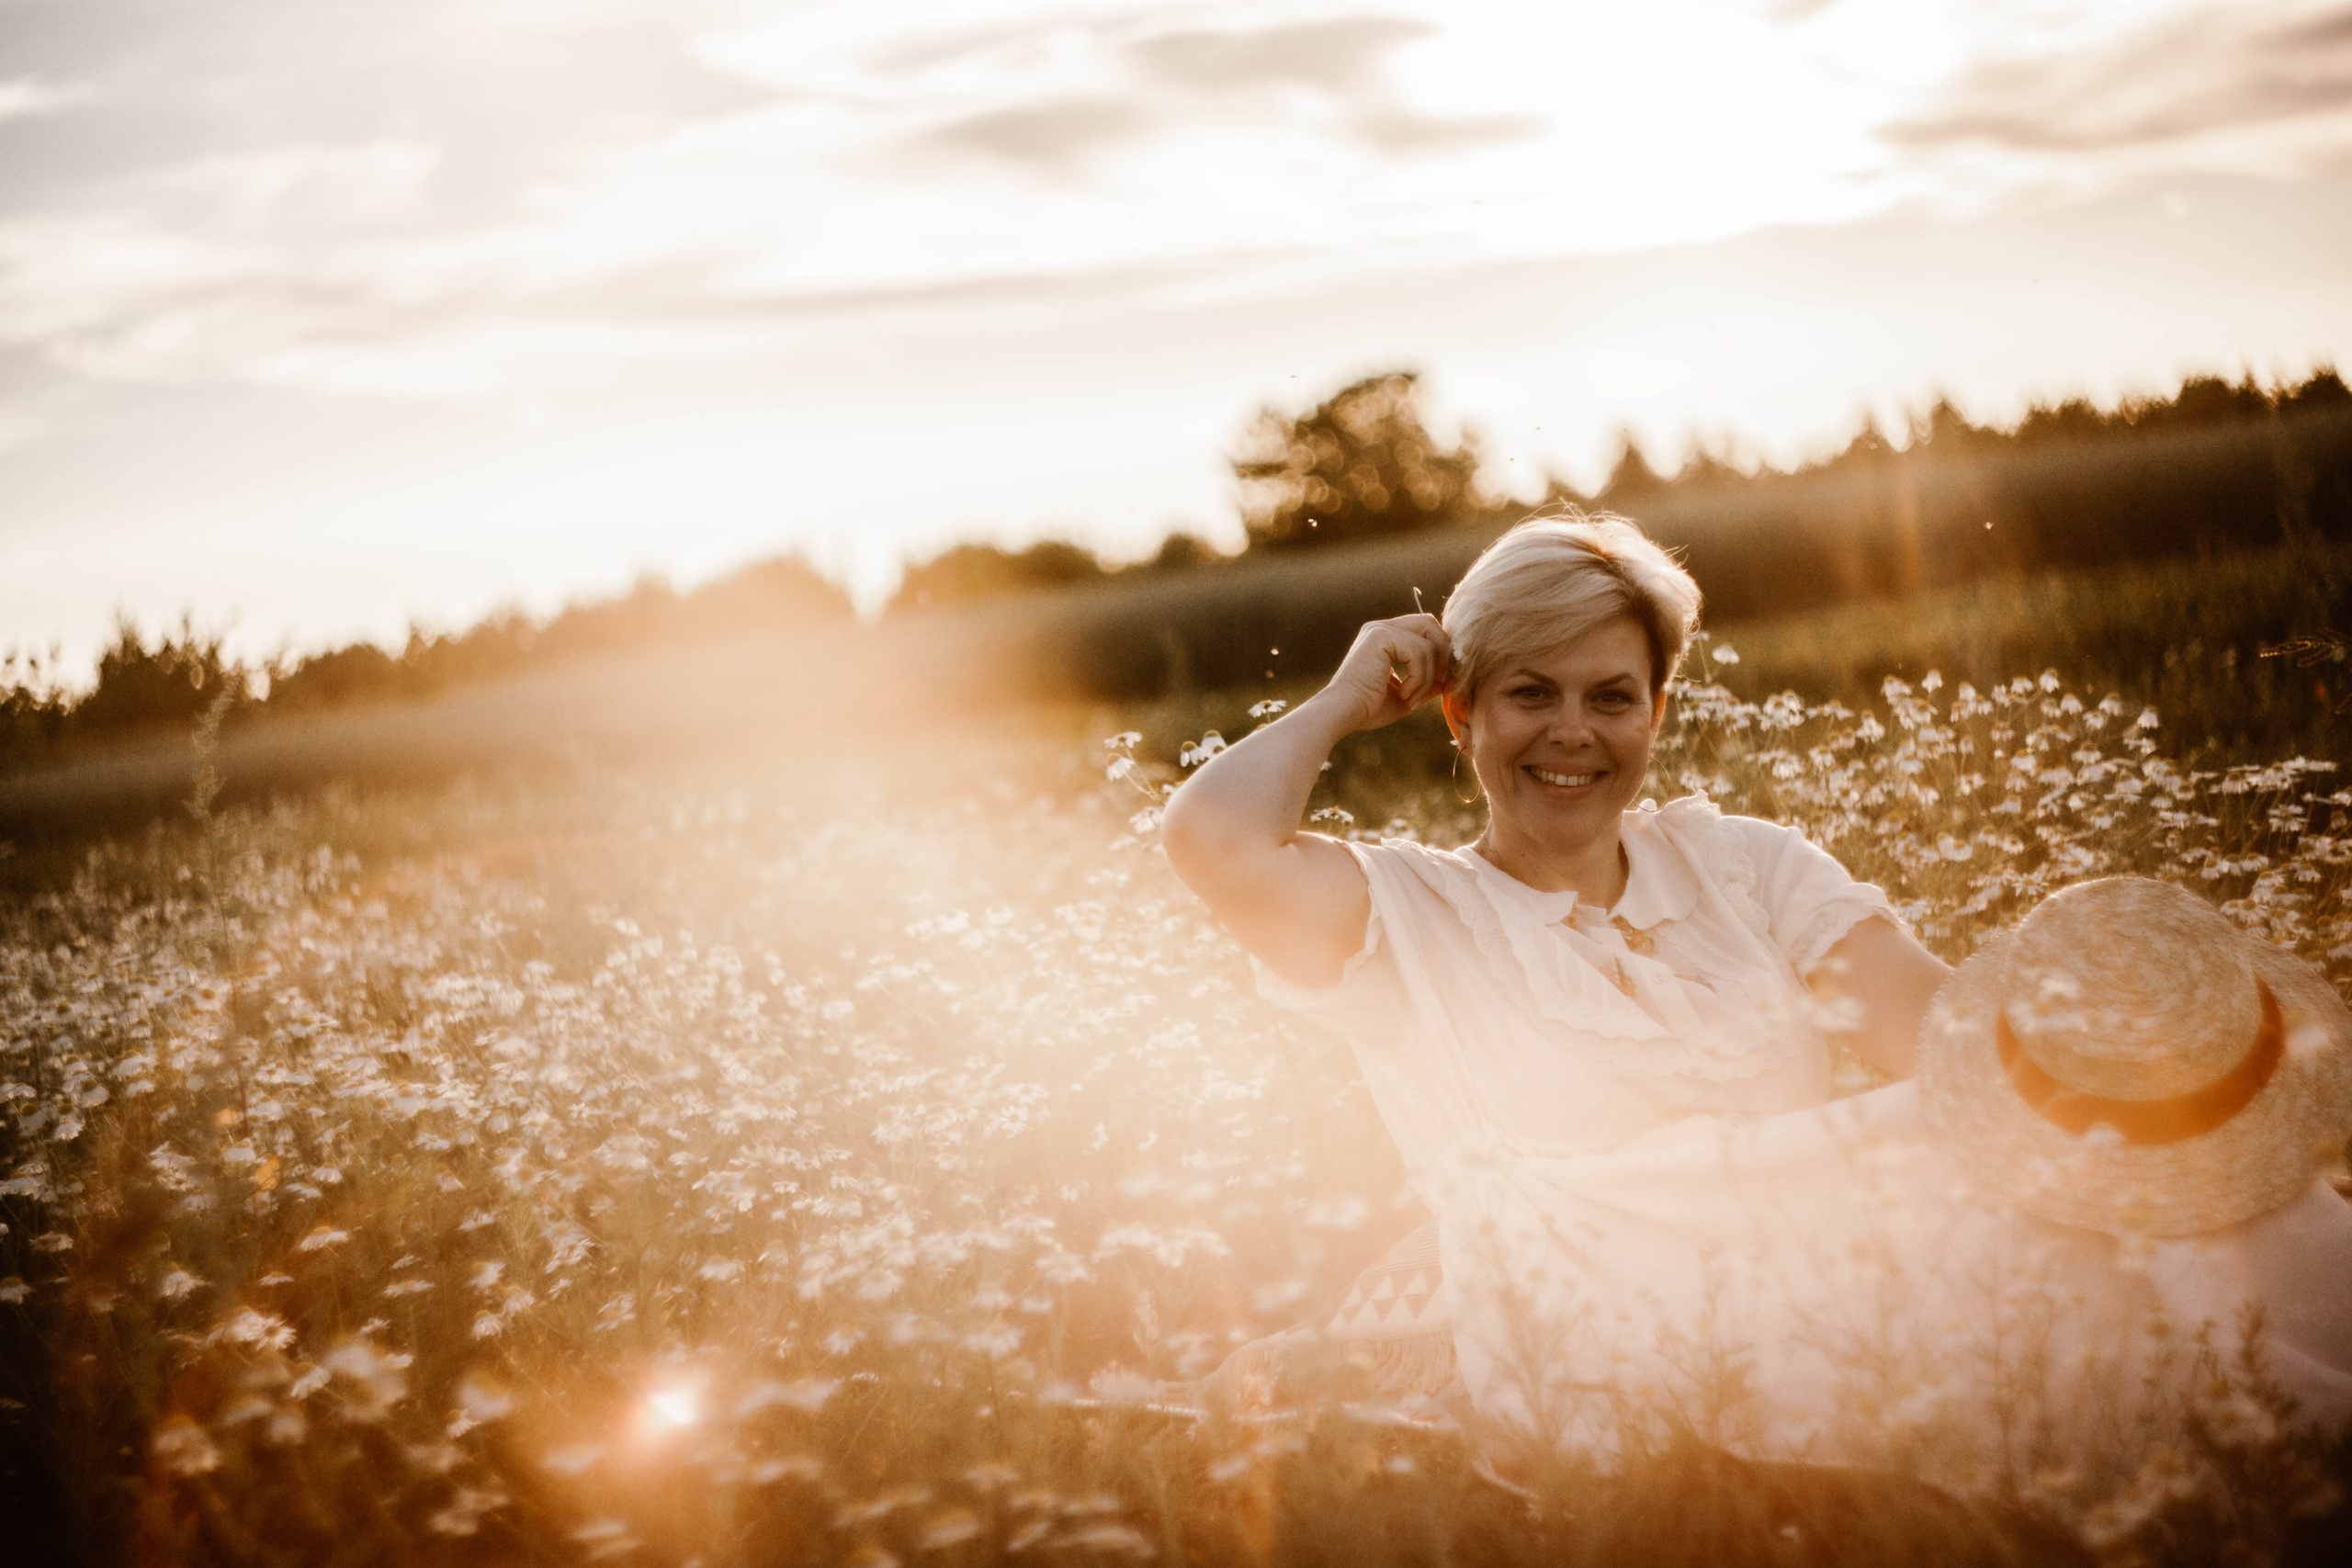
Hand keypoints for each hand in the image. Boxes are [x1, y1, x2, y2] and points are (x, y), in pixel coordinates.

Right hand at [1319, 614, 1451, 732]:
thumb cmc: (1368, 709)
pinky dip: (1419, 677)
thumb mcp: (1406, 695)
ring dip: (1428, 676)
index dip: (1439, 650)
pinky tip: (1404, 694)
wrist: (1342, 714)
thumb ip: (1427, 683)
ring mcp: (1380, 630)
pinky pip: (1418, 652)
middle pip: (1429, 624)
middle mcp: (1381, 628)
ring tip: (1412, 698)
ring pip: (1427, 643)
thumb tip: (1448, 680)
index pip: (1423, 630)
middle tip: (1440, 682)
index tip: (1441, 680)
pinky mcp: (1380, 637)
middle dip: (1442, 653)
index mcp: (1384, 638)